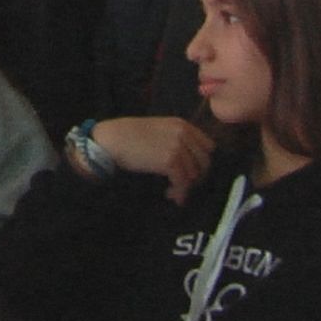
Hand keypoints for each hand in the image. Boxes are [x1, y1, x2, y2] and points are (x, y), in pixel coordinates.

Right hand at [91, 117, 213, 204]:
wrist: (112, 139)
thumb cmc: (129, 136)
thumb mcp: (158, 130)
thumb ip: (176, 139)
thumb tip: (189, 162)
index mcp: (182, 124)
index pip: (208, 146)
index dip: (201, 162)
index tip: (191, 173)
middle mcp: (183, 133)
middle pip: (205, 161)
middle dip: (197, 177)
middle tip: (184, 186)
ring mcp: (178, 146)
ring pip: (194, 174)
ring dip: (185, 187)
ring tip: (172, 192)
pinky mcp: (170, 161)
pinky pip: (183, 182)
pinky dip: (179, 192)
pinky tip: (170, 195)